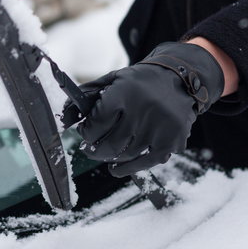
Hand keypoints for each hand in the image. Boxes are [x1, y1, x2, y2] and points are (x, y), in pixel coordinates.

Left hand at [75, 42, 224, 176]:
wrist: (182, 79)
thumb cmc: (141, 82)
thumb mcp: (114, 79)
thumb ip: (88, 95)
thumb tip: (65, 117)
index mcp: (124, 93)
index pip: (96, 124)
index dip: (86, 132)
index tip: (86, 132)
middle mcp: (142, 112)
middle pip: (109, 145)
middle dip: (94, 150)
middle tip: (89, 149)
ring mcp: (158, 129)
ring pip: (125, 156)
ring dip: (110, 159)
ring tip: (105, 155)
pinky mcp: (171, 142)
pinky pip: (145, 163)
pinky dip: (128, 168)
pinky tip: (117, 166)